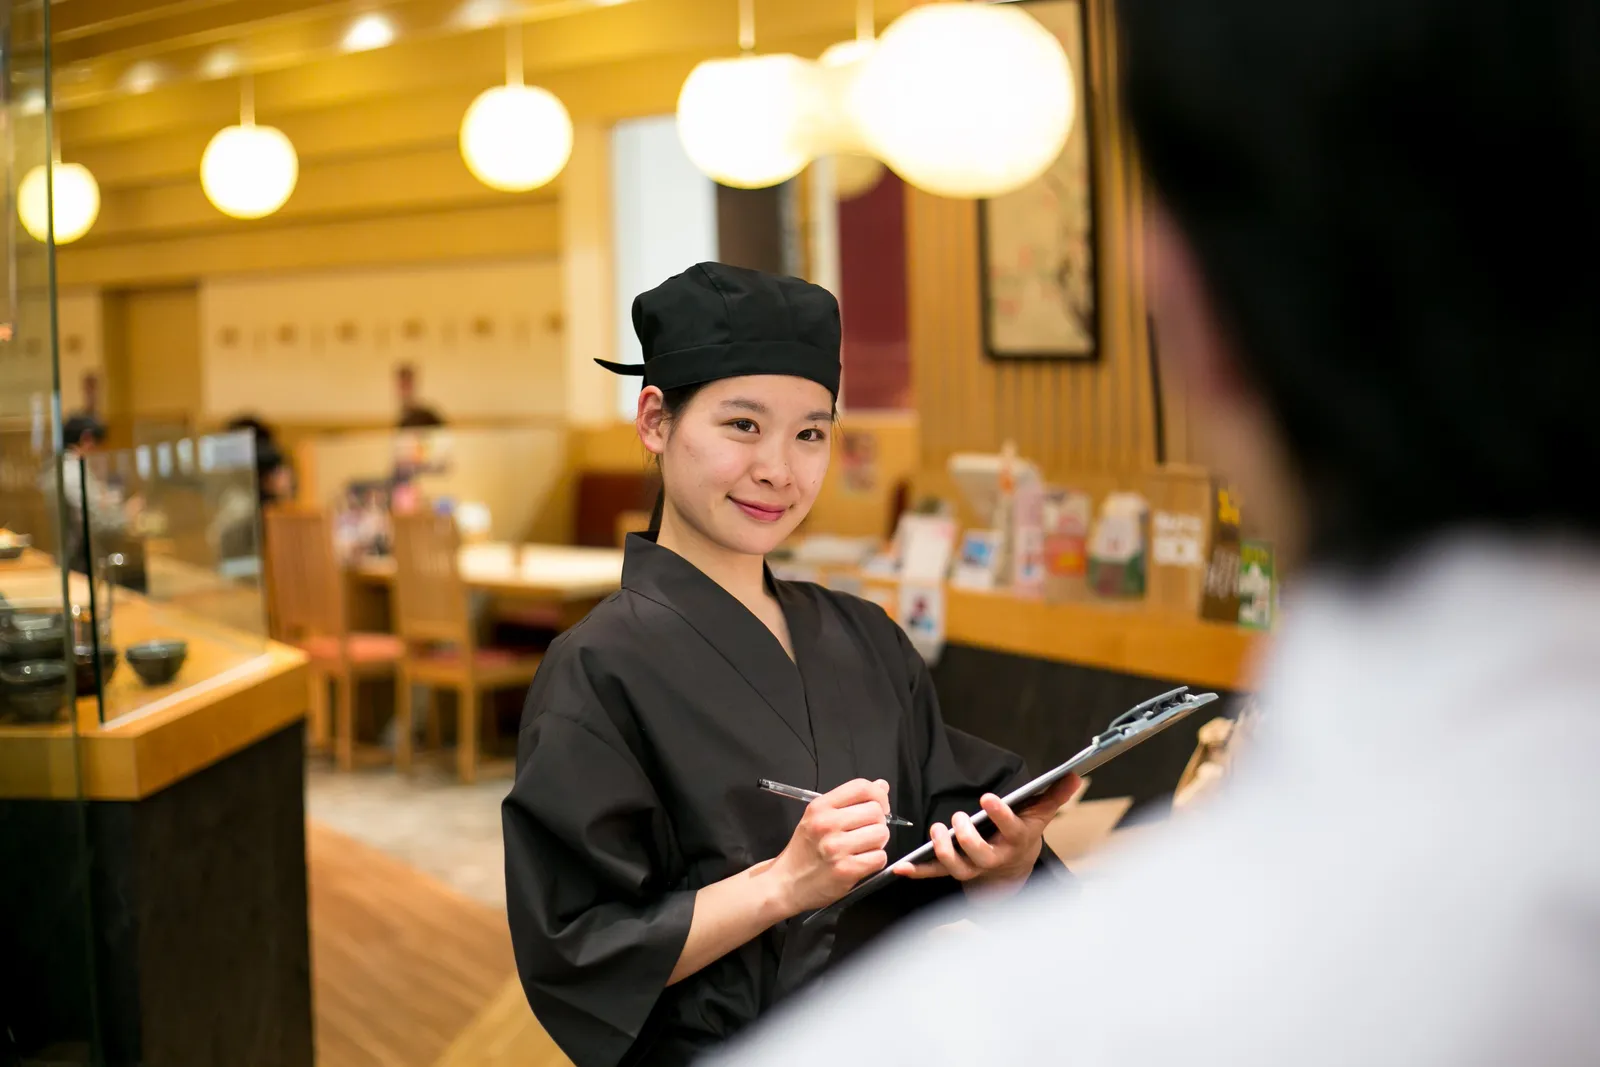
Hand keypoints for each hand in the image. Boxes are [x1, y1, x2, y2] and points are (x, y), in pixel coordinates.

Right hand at [769, 778, 891, 915]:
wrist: (788, 882)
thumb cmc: (805, 849)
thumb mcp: (818, 817)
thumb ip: (849, 800)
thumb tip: (882, 785)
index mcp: (820, 807)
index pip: (861, 787)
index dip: (879, 795)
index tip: (880, 806)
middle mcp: (827, 824)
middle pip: (875, 811)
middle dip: (878, 822)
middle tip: (866, 832)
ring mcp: (836, 848)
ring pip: (881, 834)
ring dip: (878, 842)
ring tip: (863, 847)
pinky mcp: (846, 870)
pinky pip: (880, 857)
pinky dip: (876, 860)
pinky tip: (862, 861)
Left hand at [892, 773, 1082, 896]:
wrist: (1013, 870)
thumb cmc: (1023, 834)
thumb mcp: (1040, 815)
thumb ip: (1054, 795)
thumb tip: (1074, 774)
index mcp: (1016, 841)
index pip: (1011, 829)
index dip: (1000, 815)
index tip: (987, 798)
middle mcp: (994, 858)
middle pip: (981, 854)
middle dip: (967, 837)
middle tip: (958, 817)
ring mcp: (973, 868)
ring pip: (958, 867)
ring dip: (944, 850)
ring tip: (937, 830)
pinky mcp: (954, 871)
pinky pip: (935, 873)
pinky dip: (918, 871)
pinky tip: (901, 867)